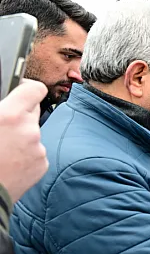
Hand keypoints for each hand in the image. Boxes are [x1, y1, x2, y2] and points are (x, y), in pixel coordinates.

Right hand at [0, 80, 48, 201]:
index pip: (35, 89)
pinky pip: (36, 151)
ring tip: (3, 150)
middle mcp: (30, 130)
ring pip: (33, 133)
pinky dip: (26, 154)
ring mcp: (38, 148)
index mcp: (10, 115)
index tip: (21, 90)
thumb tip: (6, 105)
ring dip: (21, 136)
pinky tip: (10, 162)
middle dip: (21, 114)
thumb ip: (1, 109)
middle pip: (33, 111)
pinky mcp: (42, 164)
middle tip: (5, 125)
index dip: (28, 88)